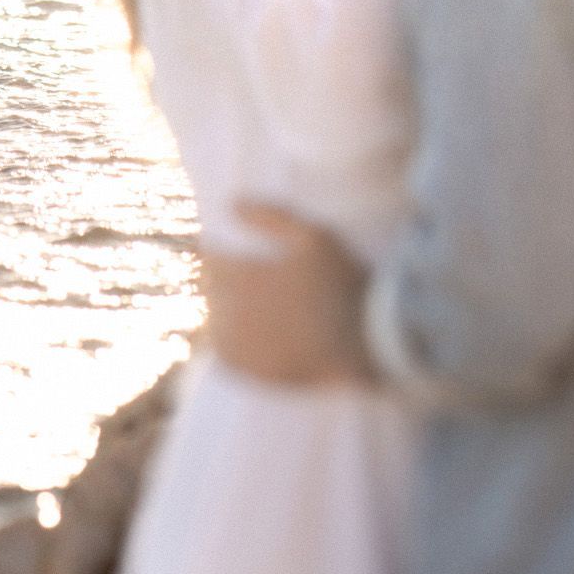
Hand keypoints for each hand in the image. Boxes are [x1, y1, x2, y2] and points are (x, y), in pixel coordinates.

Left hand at [198, 203, 374, 385]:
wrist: (362, 341)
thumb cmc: (340, 283)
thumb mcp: (313, 236)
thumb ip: (270, 216)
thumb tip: (232, 203)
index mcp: (243, 275)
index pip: (212, 259)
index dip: (219, 252)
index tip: (230, 251)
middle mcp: (232, 311)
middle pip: (212, 290)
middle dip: (223, 280)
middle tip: (248, 279)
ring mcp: (239, 344)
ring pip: (216, 321)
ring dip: (226, 310)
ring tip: (252, 306)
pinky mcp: (249, 371)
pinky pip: (226, 352)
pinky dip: (232, 340)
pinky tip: (252, 333)